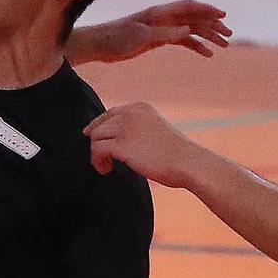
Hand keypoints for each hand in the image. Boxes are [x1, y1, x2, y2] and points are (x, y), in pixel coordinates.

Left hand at [68, 0, 233, 62]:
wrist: (100, 45)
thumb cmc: (117, 38)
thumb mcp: (141, 36)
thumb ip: (165, 33)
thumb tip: (187, 30)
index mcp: (160, 12)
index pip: (189, 6)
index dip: (207, 9)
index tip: (223, 15)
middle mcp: (164, 17)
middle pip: (194, 18)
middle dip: (213, 25)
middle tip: (229, 35)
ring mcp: (163, 28)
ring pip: (191, 29)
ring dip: (208, 36)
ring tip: (224, 45)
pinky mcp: (159, 39)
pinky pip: (182, 41)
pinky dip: (195, 46)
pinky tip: (207, 54)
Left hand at [84, 102, 208, 187]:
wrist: (187, 162)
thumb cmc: (178, 154)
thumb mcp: (157, 131)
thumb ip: (139, 130)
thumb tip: (121, 142)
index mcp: (140, 108)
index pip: (111, 113)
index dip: (97, 124)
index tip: (90, 134)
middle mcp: (130, 113)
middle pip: (100, 126)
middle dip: (97, 142)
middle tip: (102, 159)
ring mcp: (125, 128)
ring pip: (96, 138)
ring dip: (97, 154)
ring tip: (106, 167)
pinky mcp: (121, 145)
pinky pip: (97, 150)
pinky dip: (97, 161)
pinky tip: (106, 169)